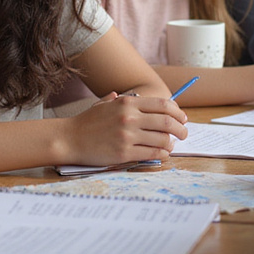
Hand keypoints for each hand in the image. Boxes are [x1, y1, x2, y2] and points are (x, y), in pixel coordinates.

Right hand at [64, 92, 188, 166]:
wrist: (69, 138)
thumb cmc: (88, 122)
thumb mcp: (106, 104)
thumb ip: (124, 101)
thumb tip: (143, 99)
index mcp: (127, 103)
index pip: (163, 104)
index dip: (178, 112)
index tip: (183, 118)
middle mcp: (129, 117)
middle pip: (167, 122)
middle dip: (181, 129)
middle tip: (184, 134)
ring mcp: (127, 135)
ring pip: (162, 139)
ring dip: (172, 143)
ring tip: (172, 145)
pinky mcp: (124, 153)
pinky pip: (152, 153)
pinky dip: (162, 154)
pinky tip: (163, 153)